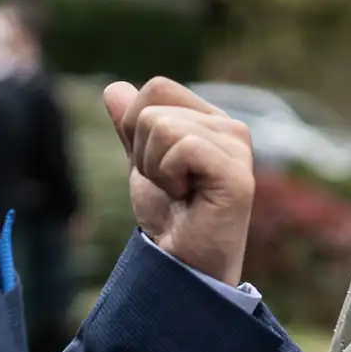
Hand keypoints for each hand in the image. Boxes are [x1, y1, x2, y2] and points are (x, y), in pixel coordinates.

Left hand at [103, 78, 254, 284]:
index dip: (136, 127)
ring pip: (161, 126)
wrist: (181, 263)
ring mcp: (237, 148)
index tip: (156, 167)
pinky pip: (181, 147)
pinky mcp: (236, 173)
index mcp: (210, 119)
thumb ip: (131, 128)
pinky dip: (169, 176)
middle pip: (152, 106)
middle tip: (169, 185)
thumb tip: (113, 88)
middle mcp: (229, 127)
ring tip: (180, 193)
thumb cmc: (169, 217)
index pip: (156, 88)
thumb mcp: (142, 164)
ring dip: (155, 169)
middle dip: (142, 151)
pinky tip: (188, 198)